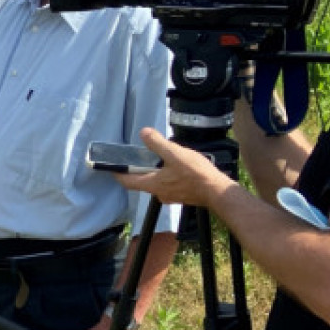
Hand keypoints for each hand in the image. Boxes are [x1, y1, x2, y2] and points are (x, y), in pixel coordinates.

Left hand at [116, 127, 234, 206]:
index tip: (112, 168)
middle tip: (137, 159)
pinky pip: (169, 185)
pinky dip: (166, 177)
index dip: (118, 174)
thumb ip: (158, 143)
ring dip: (154, 173)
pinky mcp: (182, 196)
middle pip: (141, 182)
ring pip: (156, 183)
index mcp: (152, 184)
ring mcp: (171, 196)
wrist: (218, 191)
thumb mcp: (175, 154)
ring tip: (158, 160)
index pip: (127, 182)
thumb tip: (144, 133)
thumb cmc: (196, 174)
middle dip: (138, 171)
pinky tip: (175, 168)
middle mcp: (159, 193)